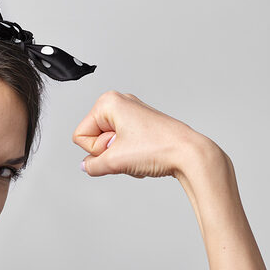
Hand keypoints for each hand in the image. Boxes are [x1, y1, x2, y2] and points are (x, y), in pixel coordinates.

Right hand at [72, 90, 216, 178]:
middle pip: (95, 138)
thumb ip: (92, 166)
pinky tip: (144, 156)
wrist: (189, 154)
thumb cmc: (159, 148)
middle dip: (109, 152)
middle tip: (129, 152)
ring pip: (109, 144)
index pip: (80, 135)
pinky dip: (129, 155)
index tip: (117, 149)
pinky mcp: (142, 124)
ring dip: (120, 156)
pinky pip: (123, 144)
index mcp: (108, 103)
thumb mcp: (115, 162)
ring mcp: (132, 113)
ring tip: (139, 154)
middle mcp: (119, 103)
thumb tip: (86, 166)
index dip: (95, 150)